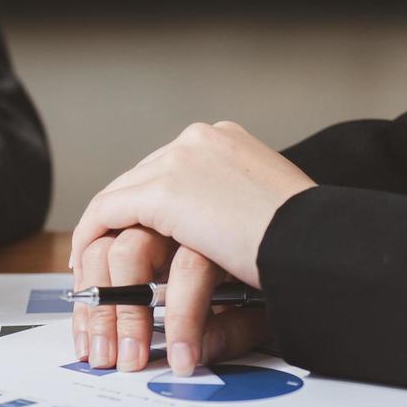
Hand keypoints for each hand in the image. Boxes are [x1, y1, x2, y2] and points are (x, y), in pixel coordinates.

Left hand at [69, 121, 315, 373]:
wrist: (318, 244)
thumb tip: (206, 226)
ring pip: (118, 195)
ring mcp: (179, 160)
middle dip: (119, 217)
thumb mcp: (265, 208)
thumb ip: (229, 204)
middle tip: (102, 252)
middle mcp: (199, 139)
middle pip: (138, 178)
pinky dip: (91, 238)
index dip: (145, 202)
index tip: (133, 231)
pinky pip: (106, 214)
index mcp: (226, 139)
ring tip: (93, 267)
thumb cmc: (307, 240)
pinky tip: (88, 267)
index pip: (168, 167)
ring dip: (102, 233)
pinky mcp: (163, 192)